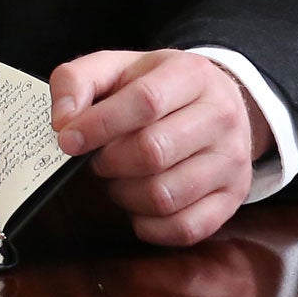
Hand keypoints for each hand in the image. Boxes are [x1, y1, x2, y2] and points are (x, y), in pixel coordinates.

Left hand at [52, 51, 269, 246]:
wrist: (218, 103)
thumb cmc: (158, 88)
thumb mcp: (119, 67)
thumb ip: (78, 80)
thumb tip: (63, 121)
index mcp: (193, 74)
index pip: (145, 102)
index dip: (99, 125)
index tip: (68, 139)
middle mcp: (222, 115)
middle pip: (153, 152)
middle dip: (110, 162)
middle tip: (100, 159)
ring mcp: (232, 159)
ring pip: (164, 195)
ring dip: (125, 194)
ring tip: (121, 178)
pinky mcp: (233, 197)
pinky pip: (183, 229)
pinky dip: (148, 225)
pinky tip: (140, 204)